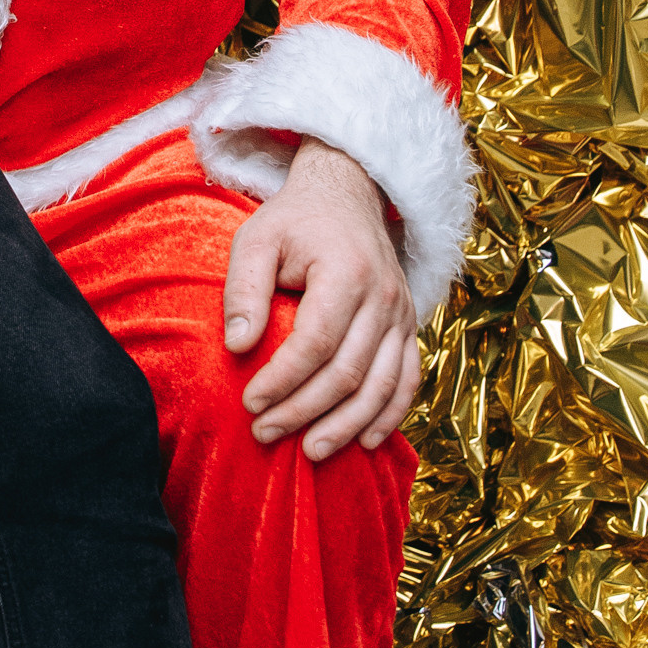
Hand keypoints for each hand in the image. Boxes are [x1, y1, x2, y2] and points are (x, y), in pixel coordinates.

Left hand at [222, 138, 419, 458]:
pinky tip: (365, 441)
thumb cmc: (294, 221)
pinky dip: (390, 415)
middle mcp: (384, 296)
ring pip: (382, 385)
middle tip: (266, 432)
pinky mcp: (410, 327)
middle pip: (349, 371)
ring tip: (311, 452)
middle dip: (305, 410)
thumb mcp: (257, 239)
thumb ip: (243, 289)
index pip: (316, 341)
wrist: (347, 195)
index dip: (283, 378)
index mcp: (346, 272)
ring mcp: (403, 314)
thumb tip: (237, 347)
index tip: (250, 403)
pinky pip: (409, 380)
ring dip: (348, 425)